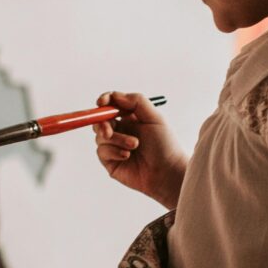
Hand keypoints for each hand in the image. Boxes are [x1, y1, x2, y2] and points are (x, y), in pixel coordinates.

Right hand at [93, 91, 185, 207]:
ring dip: (117, 139)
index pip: (111, 104)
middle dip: (102, 123)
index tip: (102, 103)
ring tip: (134, 146)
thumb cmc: (165, 145)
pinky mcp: (110, 161)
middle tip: (109, 130)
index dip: (104, 100)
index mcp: (130, 117)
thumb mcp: (155, 117)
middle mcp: (121, 130)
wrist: (167, 172)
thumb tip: (115, 95)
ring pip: (100, 136)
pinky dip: (114, 152)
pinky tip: (127, 156)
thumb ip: (136, 101)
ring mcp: (114, 146)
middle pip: (100, 119)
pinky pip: (101, 152)